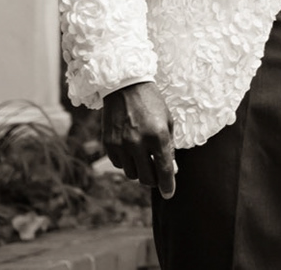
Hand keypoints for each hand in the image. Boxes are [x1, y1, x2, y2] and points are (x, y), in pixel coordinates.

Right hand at [101, 81, 177, 198]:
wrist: (126, 86)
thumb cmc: (152, 104)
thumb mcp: (167, 122)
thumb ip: (169, 147)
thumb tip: (172, 171)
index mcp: (158, 135)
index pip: (164, 169)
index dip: (168, 185)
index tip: (170, 193)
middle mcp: (138, 142)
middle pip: (147, 178)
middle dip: (154, 180)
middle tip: (158, 175)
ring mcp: (121, 144)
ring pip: (132, 173)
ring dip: (140, 170)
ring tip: (144, 156)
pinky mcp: (108, 144)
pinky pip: (119, 165)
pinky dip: (127, 162)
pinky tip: (131, 150)